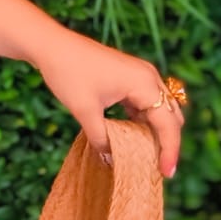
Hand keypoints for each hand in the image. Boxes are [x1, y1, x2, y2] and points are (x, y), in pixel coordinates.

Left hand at [35, 30, 185, 178]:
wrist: (51, 45)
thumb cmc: (68, 73)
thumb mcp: (84, 111)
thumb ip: (101, 138)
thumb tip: (111, 161)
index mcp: (144, 83)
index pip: (168, 124)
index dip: (169, 150)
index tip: (166, 174)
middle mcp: (148, 77)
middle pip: (169, 116)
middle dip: (165, 142)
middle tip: (157, 169)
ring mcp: (139, 75)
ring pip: (157, 110)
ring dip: (153, 132)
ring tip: (145, 158)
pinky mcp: (128, 77)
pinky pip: (143, 103)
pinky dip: (141, 121)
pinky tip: (132, 138)